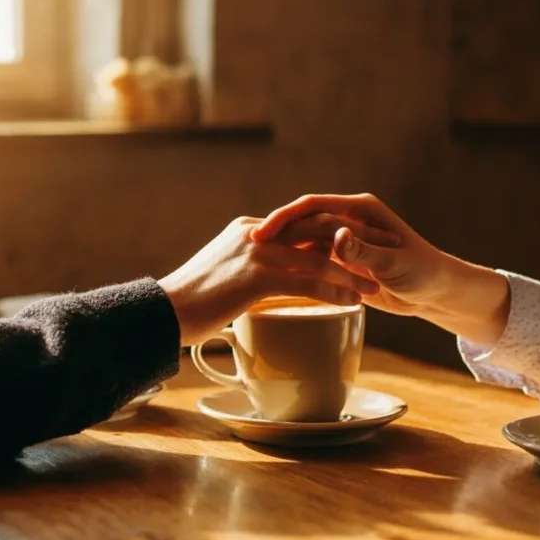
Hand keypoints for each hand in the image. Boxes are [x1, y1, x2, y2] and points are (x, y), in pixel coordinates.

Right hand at [158, 216, 379, 345]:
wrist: (162, 313)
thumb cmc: (188, 304)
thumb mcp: (221, 278)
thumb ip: (245, 274)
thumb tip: (260, 289)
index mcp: (247, 230)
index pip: (298, 226)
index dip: (330, 238)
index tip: (355, 250)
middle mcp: (255, 233)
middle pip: (315, 231)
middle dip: (349, 245)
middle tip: (376, 261)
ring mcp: (256, 251)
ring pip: (317, 256)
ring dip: (351, 270)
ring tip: (376, 285)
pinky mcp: (257, 275)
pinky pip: (308, 281)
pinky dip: (336, 290)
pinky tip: (354, 302)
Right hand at [252, 193, 510, 346]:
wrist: (440, 293)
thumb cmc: (424, 274)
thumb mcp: (394, 265)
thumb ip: (364, 252)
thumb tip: (336, 237)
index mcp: (359, 209)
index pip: (311, 206)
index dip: (284, 217)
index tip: (262, 232)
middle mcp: (347, 220)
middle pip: (303, 221)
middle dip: (278, 233)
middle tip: (247, 248)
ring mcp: (344, 241)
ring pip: (304, 242)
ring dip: (285, 252)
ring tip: (255, 265)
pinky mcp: (343, 262)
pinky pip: (313, 263)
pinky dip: (300, 271)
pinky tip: (280, 283)